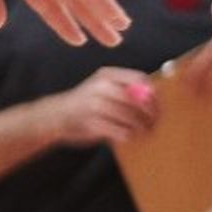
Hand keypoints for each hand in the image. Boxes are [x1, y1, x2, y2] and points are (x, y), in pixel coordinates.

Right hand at [45, 66, 162, 148]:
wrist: (54, 116)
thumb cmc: (86, 103)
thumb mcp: (102, 87)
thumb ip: (126, 88)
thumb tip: (156, 96)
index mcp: (106, 75)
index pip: (140, 79)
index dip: (153, 93)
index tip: (157, 106)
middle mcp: (100, 87)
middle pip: (138, 100)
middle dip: (151, 114)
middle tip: (155, 123)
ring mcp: (94, 105)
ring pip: (131, 117)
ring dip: (141, 127)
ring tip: (144, 132)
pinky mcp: (92, 124)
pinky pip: (121, 131)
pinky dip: (128, 135)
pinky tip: (128, 136)